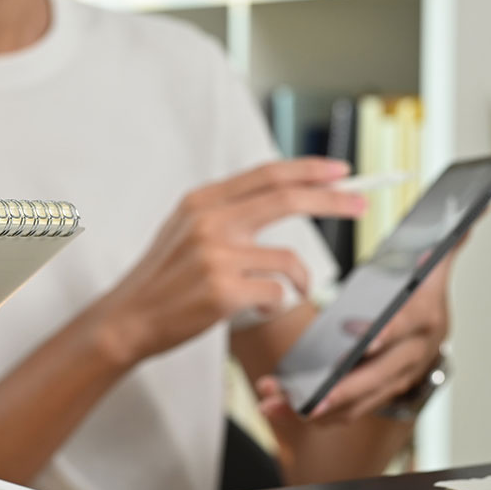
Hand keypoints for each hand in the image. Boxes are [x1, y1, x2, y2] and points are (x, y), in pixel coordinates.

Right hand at [92, 158, 365, 366]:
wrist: (128, 319)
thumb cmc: (162, 280)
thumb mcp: (184, 231)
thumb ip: (224, 212)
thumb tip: (279, 196)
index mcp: (201, 202)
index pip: (266, 175)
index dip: (309, 170)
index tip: (341, 171)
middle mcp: (209, 222)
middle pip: (287, 199)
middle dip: (333, 200)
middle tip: (362, 204)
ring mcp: (216, 257)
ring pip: (289, 260)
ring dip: (302, 279)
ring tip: (295, 291)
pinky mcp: (223, 292)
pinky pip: (275, 294)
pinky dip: (274, 303)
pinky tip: (253, 308)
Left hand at [257, 246, 457, 424]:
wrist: (430, 331)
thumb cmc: (420, 296)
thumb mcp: (432, 267)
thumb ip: (443, 240)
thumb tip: (476, 204)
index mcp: (421, 319)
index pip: (402, 327)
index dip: (382, 333)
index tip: (358, 337)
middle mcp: (409, 354)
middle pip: (376, 377)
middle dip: (342, 389)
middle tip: (312, 398)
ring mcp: (393, 378)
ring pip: (356, 401)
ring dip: (317, 407)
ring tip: (277, 403)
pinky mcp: (374, 394)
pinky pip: (344, 410)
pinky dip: (312, 413)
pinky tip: (279, 409)